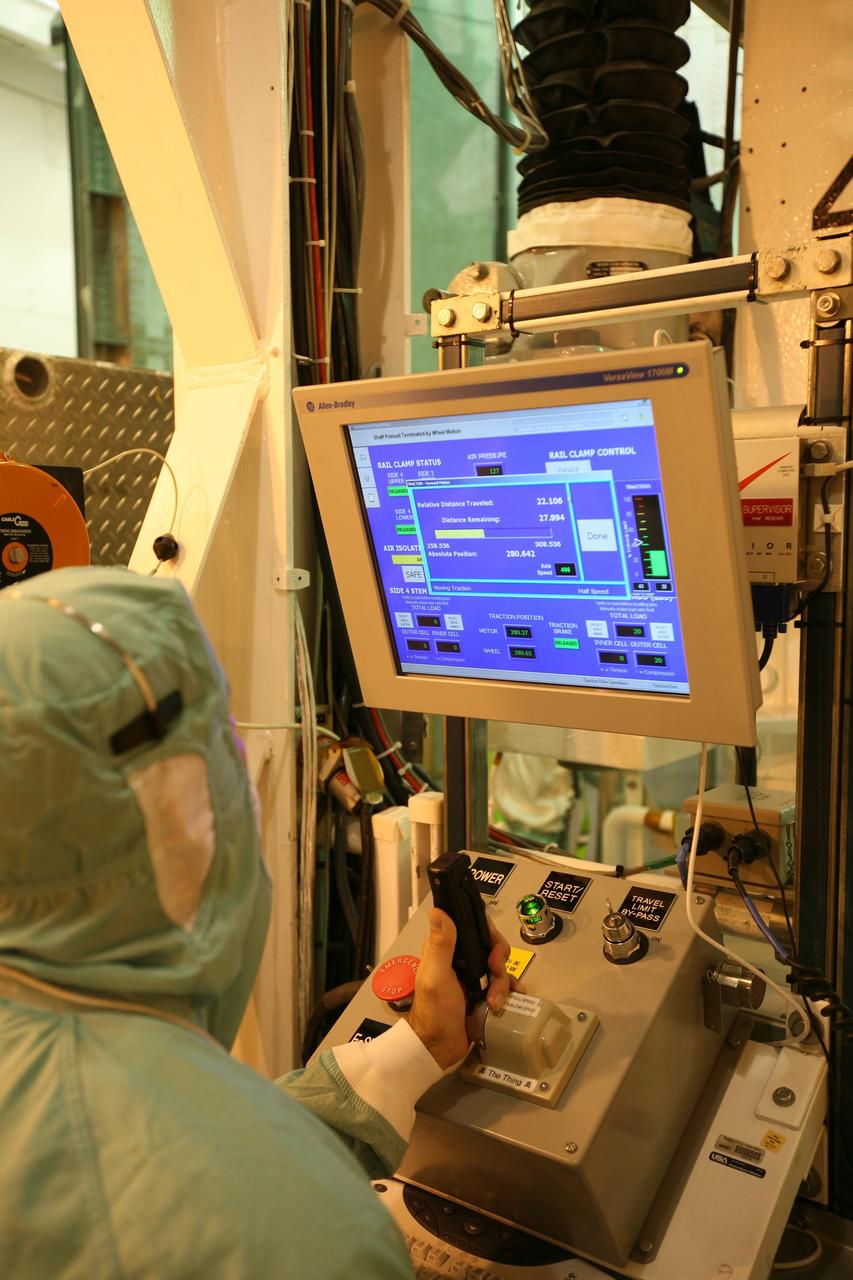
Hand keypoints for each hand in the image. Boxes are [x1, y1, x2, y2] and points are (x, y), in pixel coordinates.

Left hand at [406, 908, 520, 1069]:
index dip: (488, 933)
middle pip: (492, 947)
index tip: (492, 950)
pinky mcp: (483, 994)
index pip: (473, 927)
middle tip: (495, 975)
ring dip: (502, 984)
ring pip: (500, 968)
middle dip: (499, 963)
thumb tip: (436, 910)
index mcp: (446, 950)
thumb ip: (441, 944)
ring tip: (494, 1003)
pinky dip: (508, 993)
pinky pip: (503, 986)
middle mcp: (460, 959)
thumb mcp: (436, 976)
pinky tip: (506, 1003)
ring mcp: (473, 977)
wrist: (439, 1048)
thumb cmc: (434, 1012)